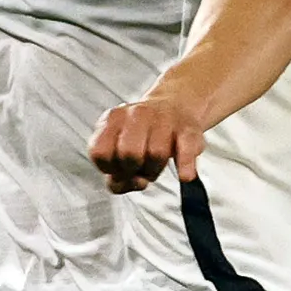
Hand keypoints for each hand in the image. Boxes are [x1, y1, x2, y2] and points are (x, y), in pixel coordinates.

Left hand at [90, 93, 207, 193]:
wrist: (176, 107)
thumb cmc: (145, 137)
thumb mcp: (120, 151)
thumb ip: (118, 178)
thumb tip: (137, 182)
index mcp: (113, 118)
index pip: (100, 152)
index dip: (110, 168)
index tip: (119, 168)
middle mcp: (137, 113)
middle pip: (129, 154)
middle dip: (134, 170)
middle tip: (139, 169)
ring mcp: (164, 119)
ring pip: (156, 154)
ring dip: (155, 170)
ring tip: (155, 165)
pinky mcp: (189, 128)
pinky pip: (186, 150)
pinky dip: (186, 166)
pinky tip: (184, 175)